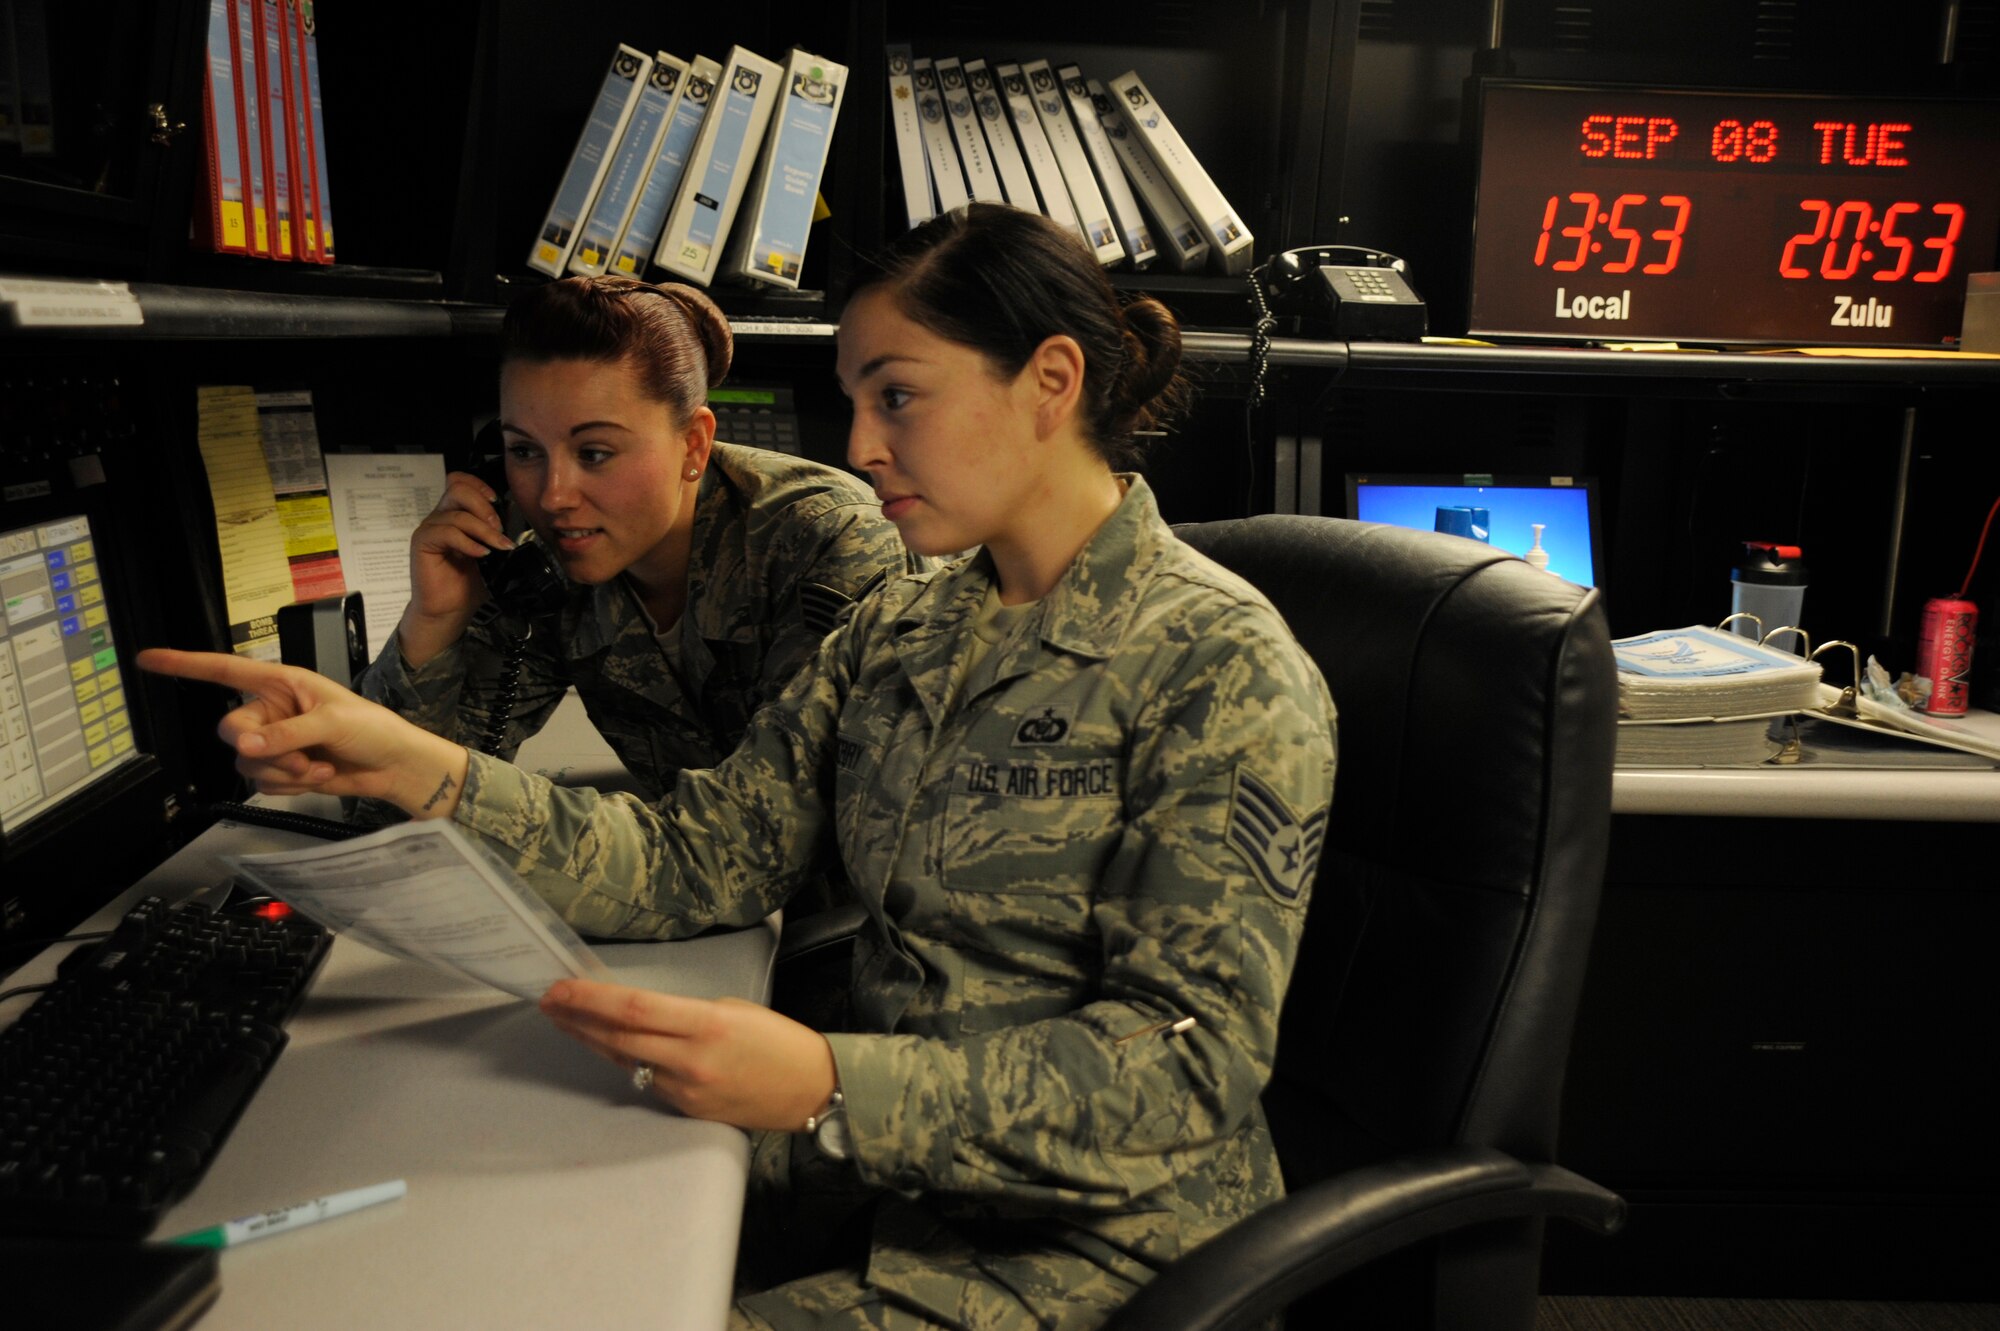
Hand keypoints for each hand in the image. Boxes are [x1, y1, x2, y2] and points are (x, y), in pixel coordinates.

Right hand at [136, 648, 468, 816]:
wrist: (394, 767)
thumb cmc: (375, 729)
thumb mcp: (333, 723)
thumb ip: (287, 733)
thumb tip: (247, 745)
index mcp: (282, 683)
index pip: (224, 669)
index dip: (184, 664)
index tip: (147, 659)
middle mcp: (271, 709)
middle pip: (231, 730)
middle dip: (264, 749)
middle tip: (298, 754)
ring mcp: (274, 741)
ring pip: (246, 762)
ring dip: (283, 771)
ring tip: (318, 765)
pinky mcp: (280, 768)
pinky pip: (262, 782)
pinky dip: (290, 784)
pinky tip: (318, 775)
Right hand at [398, 470, 512, 666]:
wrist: (449, 610)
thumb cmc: (467, 584)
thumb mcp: (488, 553)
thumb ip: (495, 533)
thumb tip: (515, 516)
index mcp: (454, 515)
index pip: (460, 482)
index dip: (479, 485)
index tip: (497, 501)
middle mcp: (440, 517)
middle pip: (458, 489)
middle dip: (484, 506)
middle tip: (499, 529)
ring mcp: (429, 529)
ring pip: (457, 513)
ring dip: (483, 529)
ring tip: (497, 546)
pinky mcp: (422, 543)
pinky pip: (446, 532)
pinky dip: (468, 542)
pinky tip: (481, 554)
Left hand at [539, 979, 836, 1133]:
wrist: (810, 1090)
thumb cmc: (778, 1041)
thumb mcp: (733, 1010)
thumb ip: (685, 1014)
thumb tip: (639, 1015)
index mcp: (707, 1024)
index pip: (634, 1009)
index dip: (591, 1000)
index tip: (561, 988)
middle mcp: (690, 1060)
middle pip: (619, 1037)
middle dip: (578, 1018)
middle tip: (548, 1001)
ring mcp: (686, 1089)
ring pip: (626, 1059)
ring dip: (592, 1039)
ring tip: (565, 1020)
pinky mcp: (686, 1109)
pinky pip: (647, 1079)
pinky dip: (624, 1058)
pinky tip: (606, 1045)